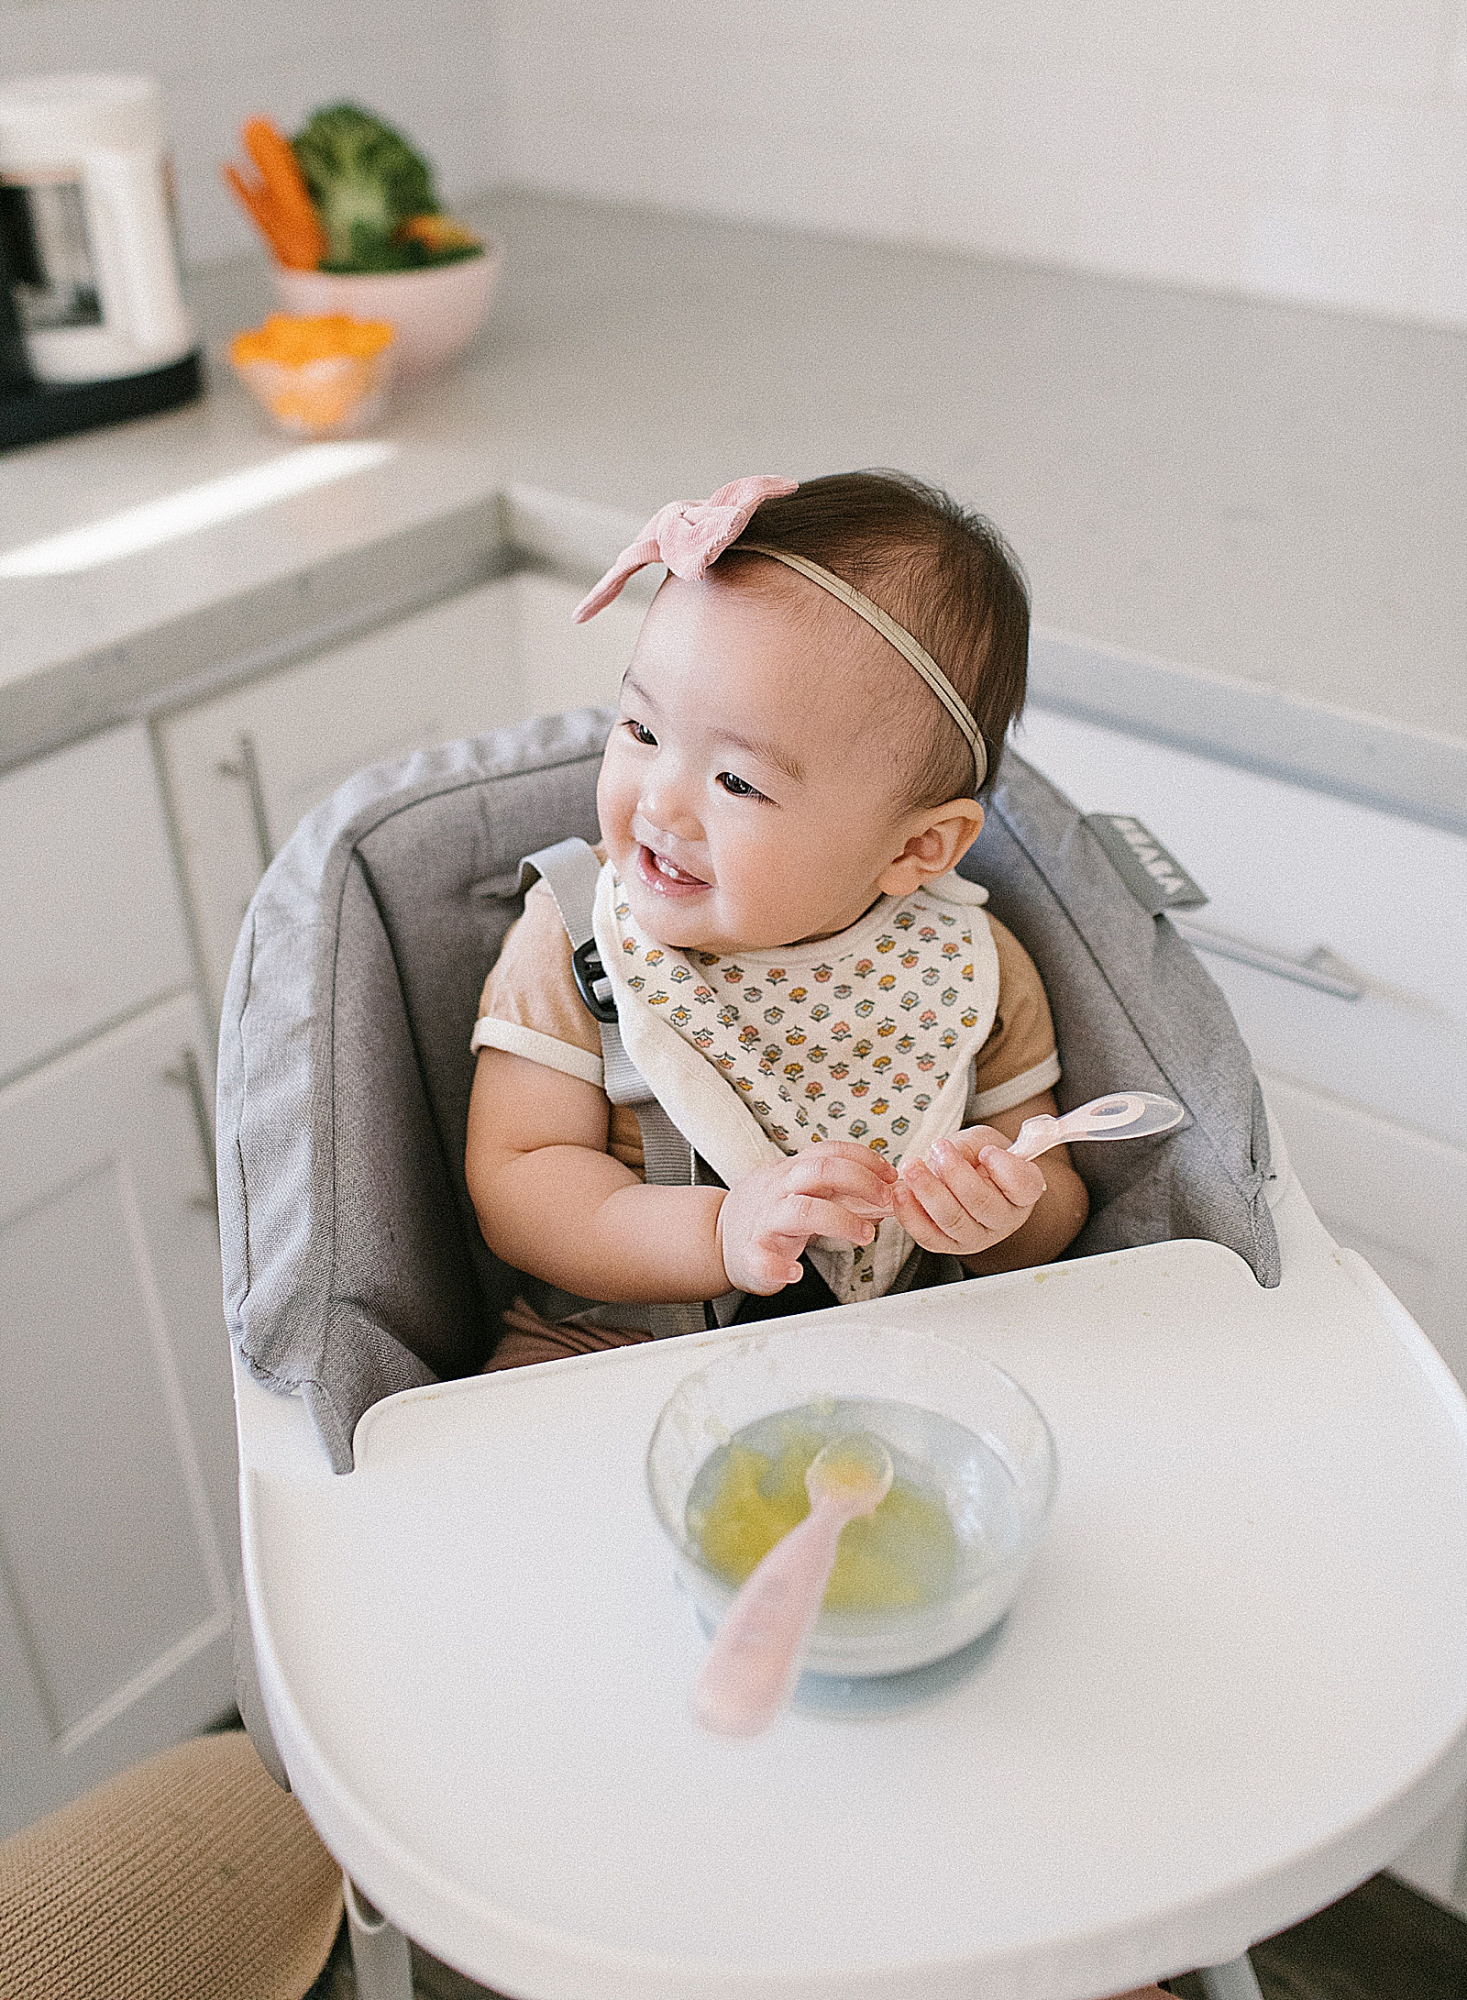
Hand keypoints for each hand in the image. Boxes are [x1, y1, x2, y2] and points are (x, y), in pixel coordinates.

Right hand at [717, 1142, 897, 1294]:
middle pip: (820, 1171)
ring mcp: (764, 1220)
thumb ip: (840, 1189)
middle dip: (860, 1182)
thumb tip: (886, 1196)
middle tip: (886, 1201)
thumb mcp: (801, 1190)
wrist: (717, 1237)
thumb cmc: (768, 1212)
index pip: (830, 1151)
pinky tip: (796, 1273)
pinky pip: (762, 1258)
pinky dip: (780, 1267)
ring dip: (840, 1221)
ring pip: (802, 1211)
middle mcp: (779, 1189)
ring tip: (864, 1235)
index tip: (890, 1176)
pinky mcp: (751, 1253)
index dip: (865, 1159)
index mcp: (792, 1172)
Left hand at [892, 1125, 1045, 1260]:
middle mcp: (1005, 1219)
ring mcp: (978, 1237)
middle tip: (938, 1149)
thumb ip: (969, 1145)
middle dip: (955, 1175)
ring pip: (953, 1221)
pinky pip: (929, 1237)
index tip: (987, 1151)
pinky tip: (901, 1193)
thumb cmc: (980, 1157)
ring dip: (928, 1192)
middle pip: (982, 1203)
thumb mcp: (982, 1139)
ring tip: (912, 1167)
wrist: (967, 1177)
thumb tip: (945, 1155)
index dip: (1004, 1168)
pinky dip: (911, 1214)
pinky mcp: (950, 1246)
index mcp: (1024, 1191)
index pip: (1023, 1185)